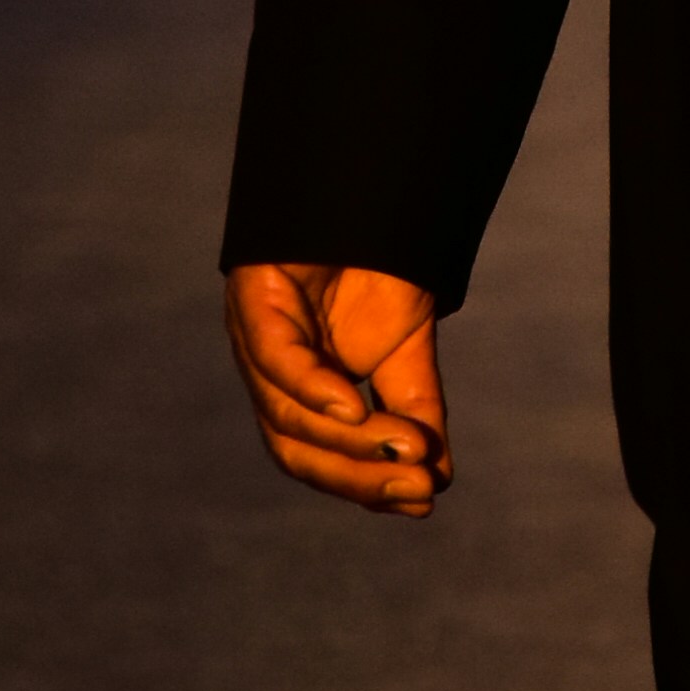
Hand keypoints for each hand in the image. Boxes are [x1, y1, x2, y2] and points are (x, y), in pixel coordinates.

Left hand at [224, 260, 450, 516]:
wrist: (369, 190)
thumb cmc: (378, 270)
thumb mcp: (406, 352)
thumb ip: (414, 410)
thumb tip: (438, 479)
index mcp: (297, 393)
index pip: (317, 458)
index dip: (364, 486)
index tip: (423, 500)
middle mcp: (266, 373)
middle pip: (294, 448)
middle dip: (356, 476)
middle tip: (418, 486)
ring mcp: (253, 335)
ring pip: (285, 413)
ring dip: (349, 441)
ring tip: (407, 448)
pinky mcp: (251, 295)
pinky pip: (273, 357)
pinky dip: (310, 389)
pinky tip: (350, 408)